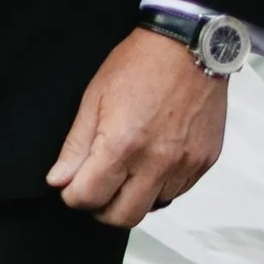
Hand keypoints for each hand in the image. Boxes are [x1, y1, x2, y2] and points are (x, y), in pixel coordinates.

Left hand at [49, 28, 227, 227]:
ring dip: (134, 196)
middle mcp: (157, 161)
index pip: (90, 197)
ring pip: (152, 206)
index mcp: (123, 144)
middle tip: (96, 188)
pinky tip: (151, 161)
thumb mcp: (94, 98)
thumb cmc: (139, 65)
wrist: (190, 47)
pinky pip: (178, 192)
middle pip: (123, 217)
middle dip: (102, 208)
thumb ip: (76, 145)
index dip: (73, 196)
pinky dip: (160, 186)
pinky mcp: (204, 162)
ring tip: (127, 168)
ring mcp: (185, 164)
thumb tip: (59, 180)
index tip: (71, 186)